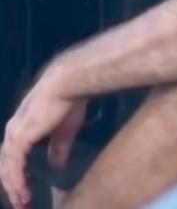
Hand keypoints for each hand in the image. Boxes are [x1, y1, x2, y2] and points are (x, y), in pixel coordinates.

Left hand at [0, 72, 86, 208]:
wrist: (66, 84)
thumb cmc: (67, 102)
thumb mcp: (64, 131)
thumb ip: (58, 149)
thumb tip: (57, 166)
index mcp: (21, 130)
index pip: (13, 160)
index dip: (18, 178)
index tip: (26, 194)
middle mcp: (12, 133)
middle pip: (6, 167)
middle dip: (13, 188)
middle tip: (22, 204)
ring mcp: (14, 135)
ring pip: (7, 169)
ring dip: (14, 188)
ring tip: (22, 203)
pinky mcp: (20, 138)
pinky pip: (14, 167)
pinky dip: (17, 182)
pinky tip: (23, 193)